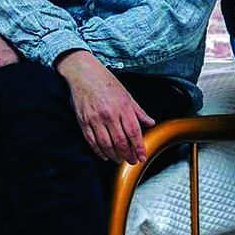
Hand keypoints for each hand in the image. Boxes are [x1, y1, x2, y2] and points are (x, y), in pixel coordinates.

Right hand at [55, 50, 154, 164]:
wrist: (83, 73)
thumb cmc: (105, 82)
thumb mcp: (126, 94)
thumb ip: (138, 111)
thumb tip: (150, 122)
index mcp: (122, 107)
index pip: (133, 132)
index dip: (138, 147)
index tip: (142, 156)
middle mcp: (109, 114)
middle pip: (121, 141)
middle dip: (128, 155)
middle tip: (132, 161)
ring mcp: (95, 119)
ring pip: (106, 144)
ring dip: (114, 156)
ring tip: (120, 160)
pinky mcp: (83, 122)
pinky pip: (92, 142)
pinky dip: (99, 152)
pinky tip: (105, 156)